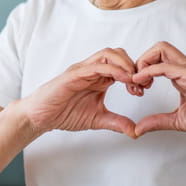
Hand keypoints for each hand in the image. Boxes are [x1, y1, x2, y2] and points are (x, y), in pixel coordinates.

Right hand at [21, 47, 137, 137]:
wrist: (40, 117)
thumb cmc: (64, 113)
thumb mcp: (97, 119)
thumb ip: (116, 122)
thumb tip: (136, 131)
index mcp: (98, 78)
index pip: (122, 65)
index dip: (136, 74)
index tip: (144, 89)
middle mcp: (91, 70)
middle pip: (117, 54)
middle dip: (133, 65)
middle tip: (141, 84)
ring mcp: (82, 70)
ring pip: (108, 54)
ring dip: (125, 64)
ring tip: (134, 80)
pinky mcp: (73, 75)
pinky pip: (95, 66)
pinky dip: (112, 70)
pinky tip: (123, 79)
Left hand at [132, 41, 185, 137]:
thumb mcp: (177, 120)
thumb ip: (158, 121)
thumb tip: (139, 129)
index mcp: (181, 75)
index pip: (157, 59)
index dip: (142, 69)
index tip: (136, 88)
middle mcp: (184, 68)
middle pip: (157, 48)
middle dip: (140, 61)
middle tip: (135, 82)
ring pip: (160, 49)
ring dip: (144, 62)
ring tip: (139, 82)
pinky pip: (166, 65)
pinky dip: (149, 71)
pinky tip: (143, 82)